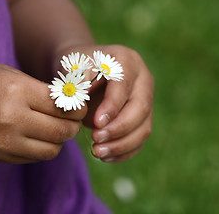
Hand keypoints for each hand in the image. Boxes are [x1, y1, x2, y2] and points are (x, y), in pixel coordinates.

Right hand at [0, 60, 85, 162]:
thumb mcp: (9, 74)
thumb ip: (39, 91)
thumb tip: (70, 105)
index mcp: (16, 91)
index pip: (63, 105)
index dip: (77, 105)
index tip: (80, 103)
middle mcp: (11, 119)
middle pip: (62, 130)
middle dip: (74, 124)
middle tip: (73, 116)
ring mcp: (4, 142)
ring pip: (52, 149)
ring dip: (60, 139)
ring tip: (55, 126)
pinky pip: (34, 157)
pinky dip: (43, 147)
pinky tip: (37, 135)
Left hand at [58, 45, 153, 161]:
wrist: (83, 71)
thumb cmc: (76, 68)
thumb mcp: (72, 67)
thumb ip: (77, 83)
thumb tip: (81, 104)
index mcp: (126, 61)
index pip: (124, 86)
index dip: (112, 107)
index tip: (95, 124)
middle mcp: (142, 80)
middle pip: (141, 108)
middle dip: (119, 129)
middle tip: (96, 140)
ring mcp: (146, 100)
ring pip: (144, 127)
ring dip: (122, 144)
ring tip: (97, 152)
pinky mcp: (143, 118)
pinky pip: (140, 139)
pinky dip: (124, 151)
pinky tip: (105, 156)